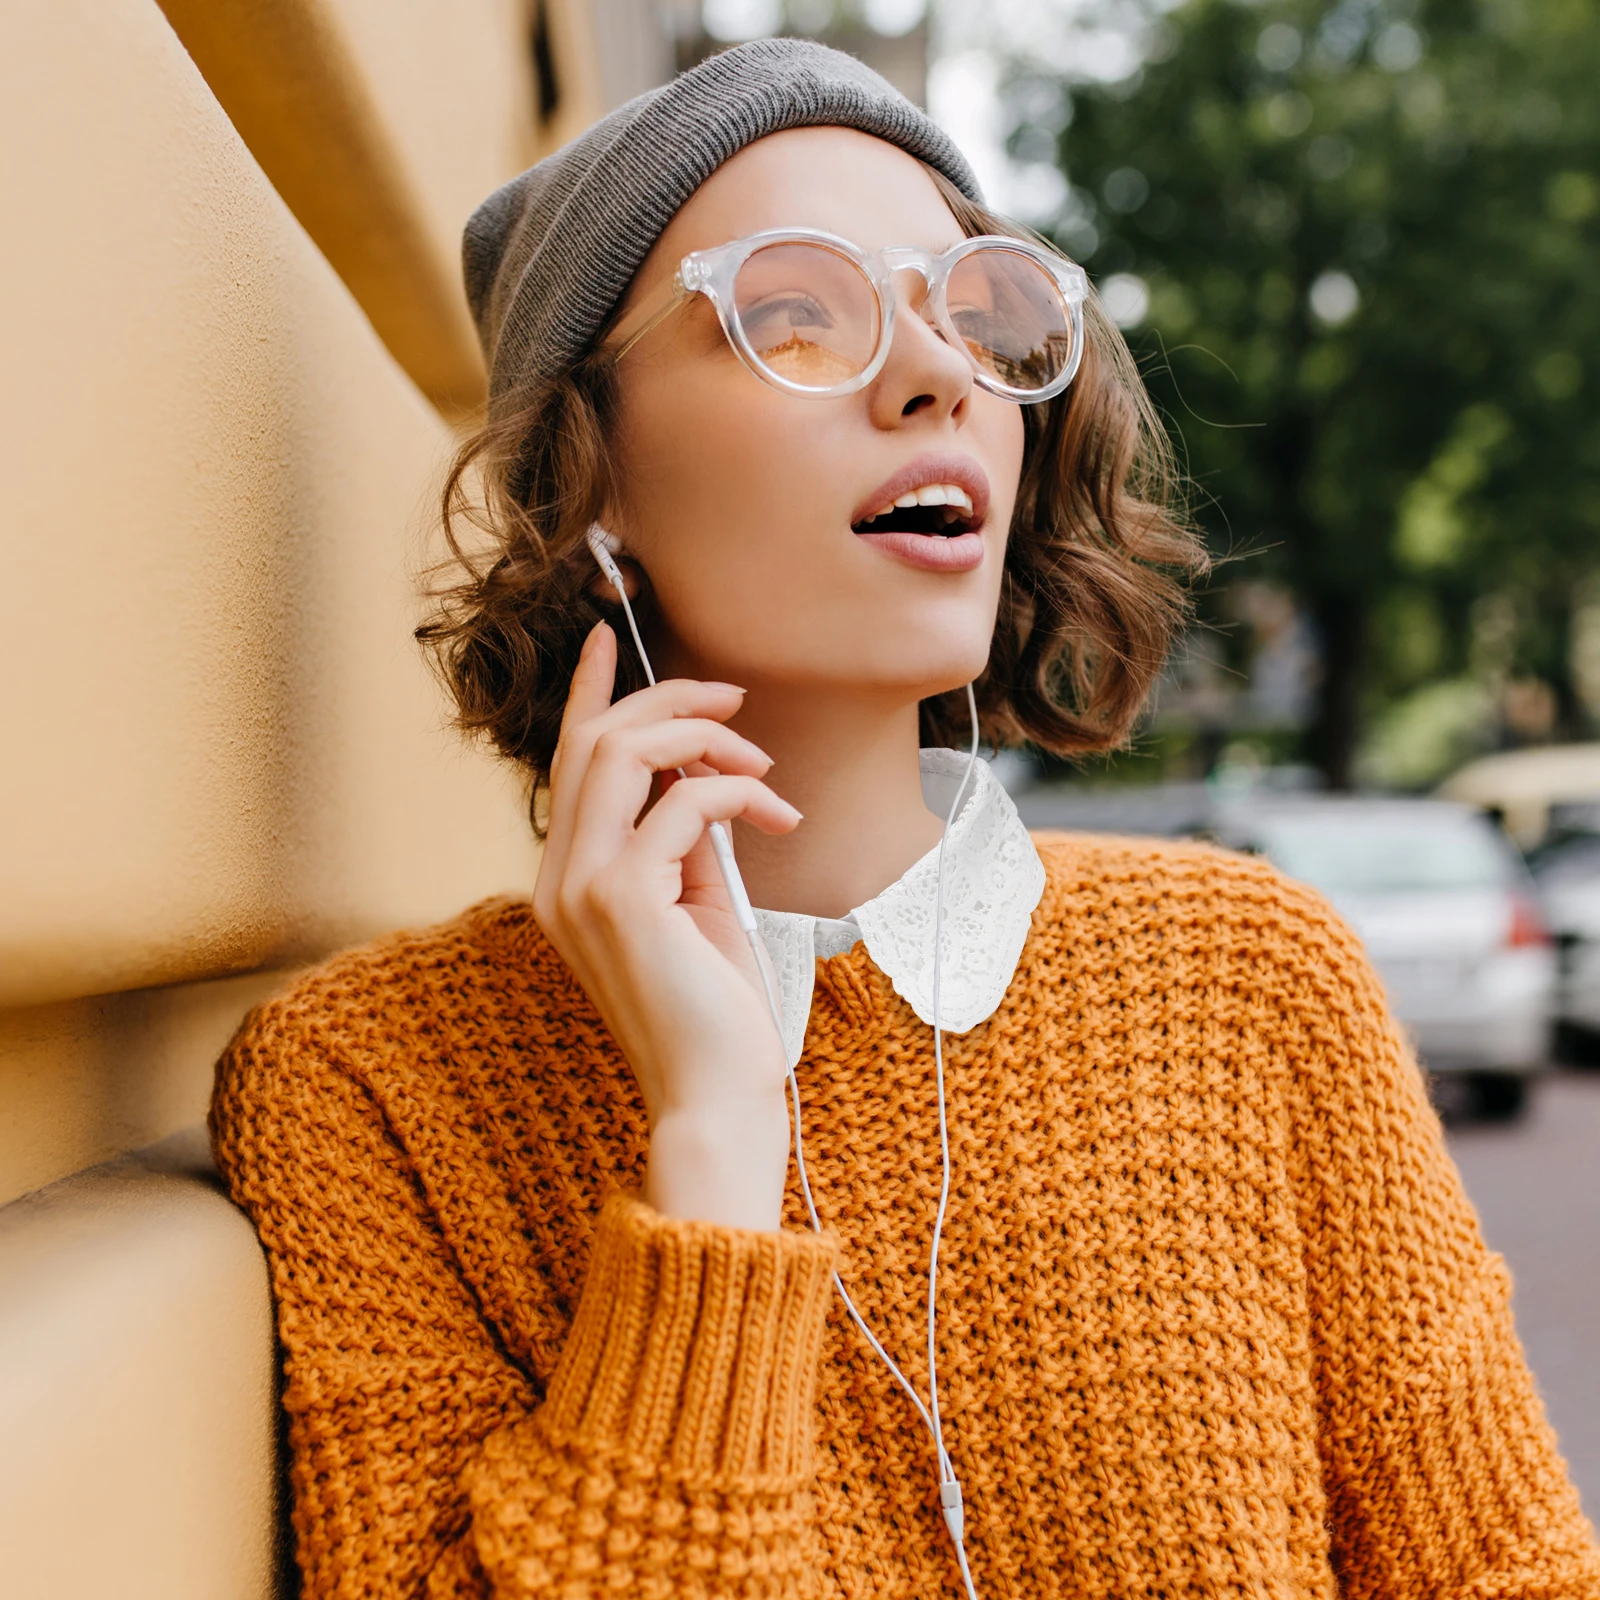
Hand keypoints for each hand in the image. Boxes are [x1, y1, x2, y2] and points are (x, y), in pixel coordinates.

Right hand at [533, 622, 800, 1230]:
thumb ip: (681, 839)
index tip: (610, 636)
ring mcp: (580, 888)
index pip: (566, 764)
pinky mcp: (622, 898)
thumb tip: (705, 773)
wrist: (716, 1093)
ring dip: (705, 738)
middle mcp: (557, 878)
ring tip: (763, 764)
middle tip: (736, 701)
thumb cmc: (714, 1006)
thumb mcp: (693, 903)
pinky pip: (683, 802)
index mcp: (566, 879)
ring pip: (623, 754)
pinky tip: (780, 818)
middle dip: (669, 702)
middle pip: (594, 741)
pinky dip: (739, 792)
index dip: (588, 693)